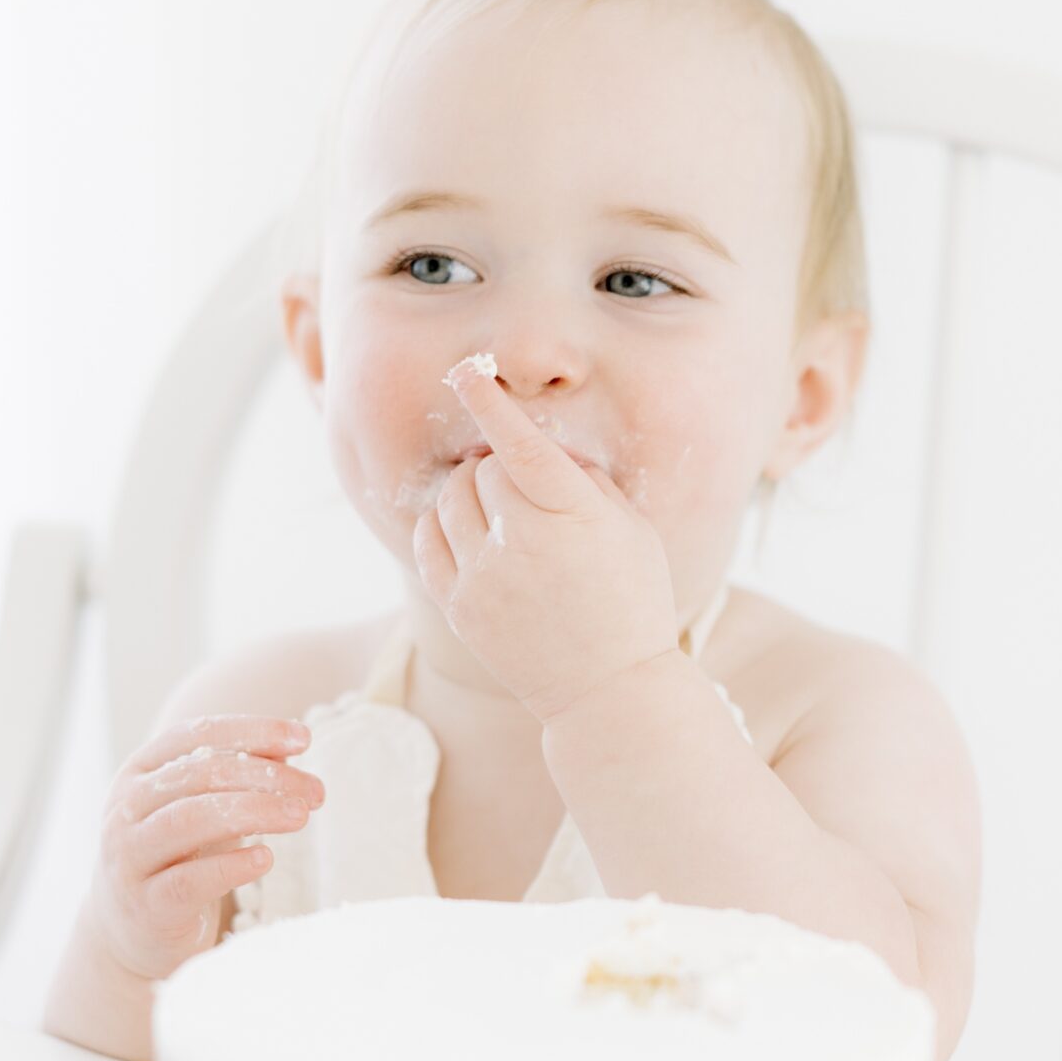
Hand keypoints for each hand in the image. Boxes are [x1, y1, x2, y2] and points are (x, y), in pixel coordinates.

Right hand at [88, 715, 323, 979]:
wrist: (133, 934)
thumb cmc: (177, 860)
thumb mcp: (204, 812)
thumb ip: (237, 779)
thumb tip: (290, 749)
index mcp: (138, 774)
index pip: (195, 735)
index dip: (252, 731)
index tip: (304, 739)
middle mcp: (124, 810)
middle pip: (197, 775)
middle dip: (264, 776)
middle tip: (314, 791)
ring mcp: (129, 858)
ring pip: (190, 820)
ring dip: (254, 812)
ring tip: (300, 816)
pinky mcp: (145, 906)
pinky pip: (188, 880)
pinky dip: (231, 865)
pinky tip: (266, 858)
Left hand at [414, 360, 680, 723]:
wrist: (609, 689)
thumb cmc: (632, 600)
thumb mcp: (631, 529)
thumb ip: (587, 481)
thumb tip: (540, 450)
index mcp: (572, 515)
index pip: (519, 446)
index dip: (490, 402)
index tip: (468, 371)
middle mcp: (523, 542)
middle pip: (481, 470)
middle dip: (497, 470)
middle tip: (523, 494)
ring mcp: (485, 576)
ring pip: (450, 499)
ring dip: (470, 494)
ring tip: (500, 517)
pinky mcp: (459, 606)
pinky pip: (430, 538)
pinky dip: (444, 525)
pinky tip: (471, 537)